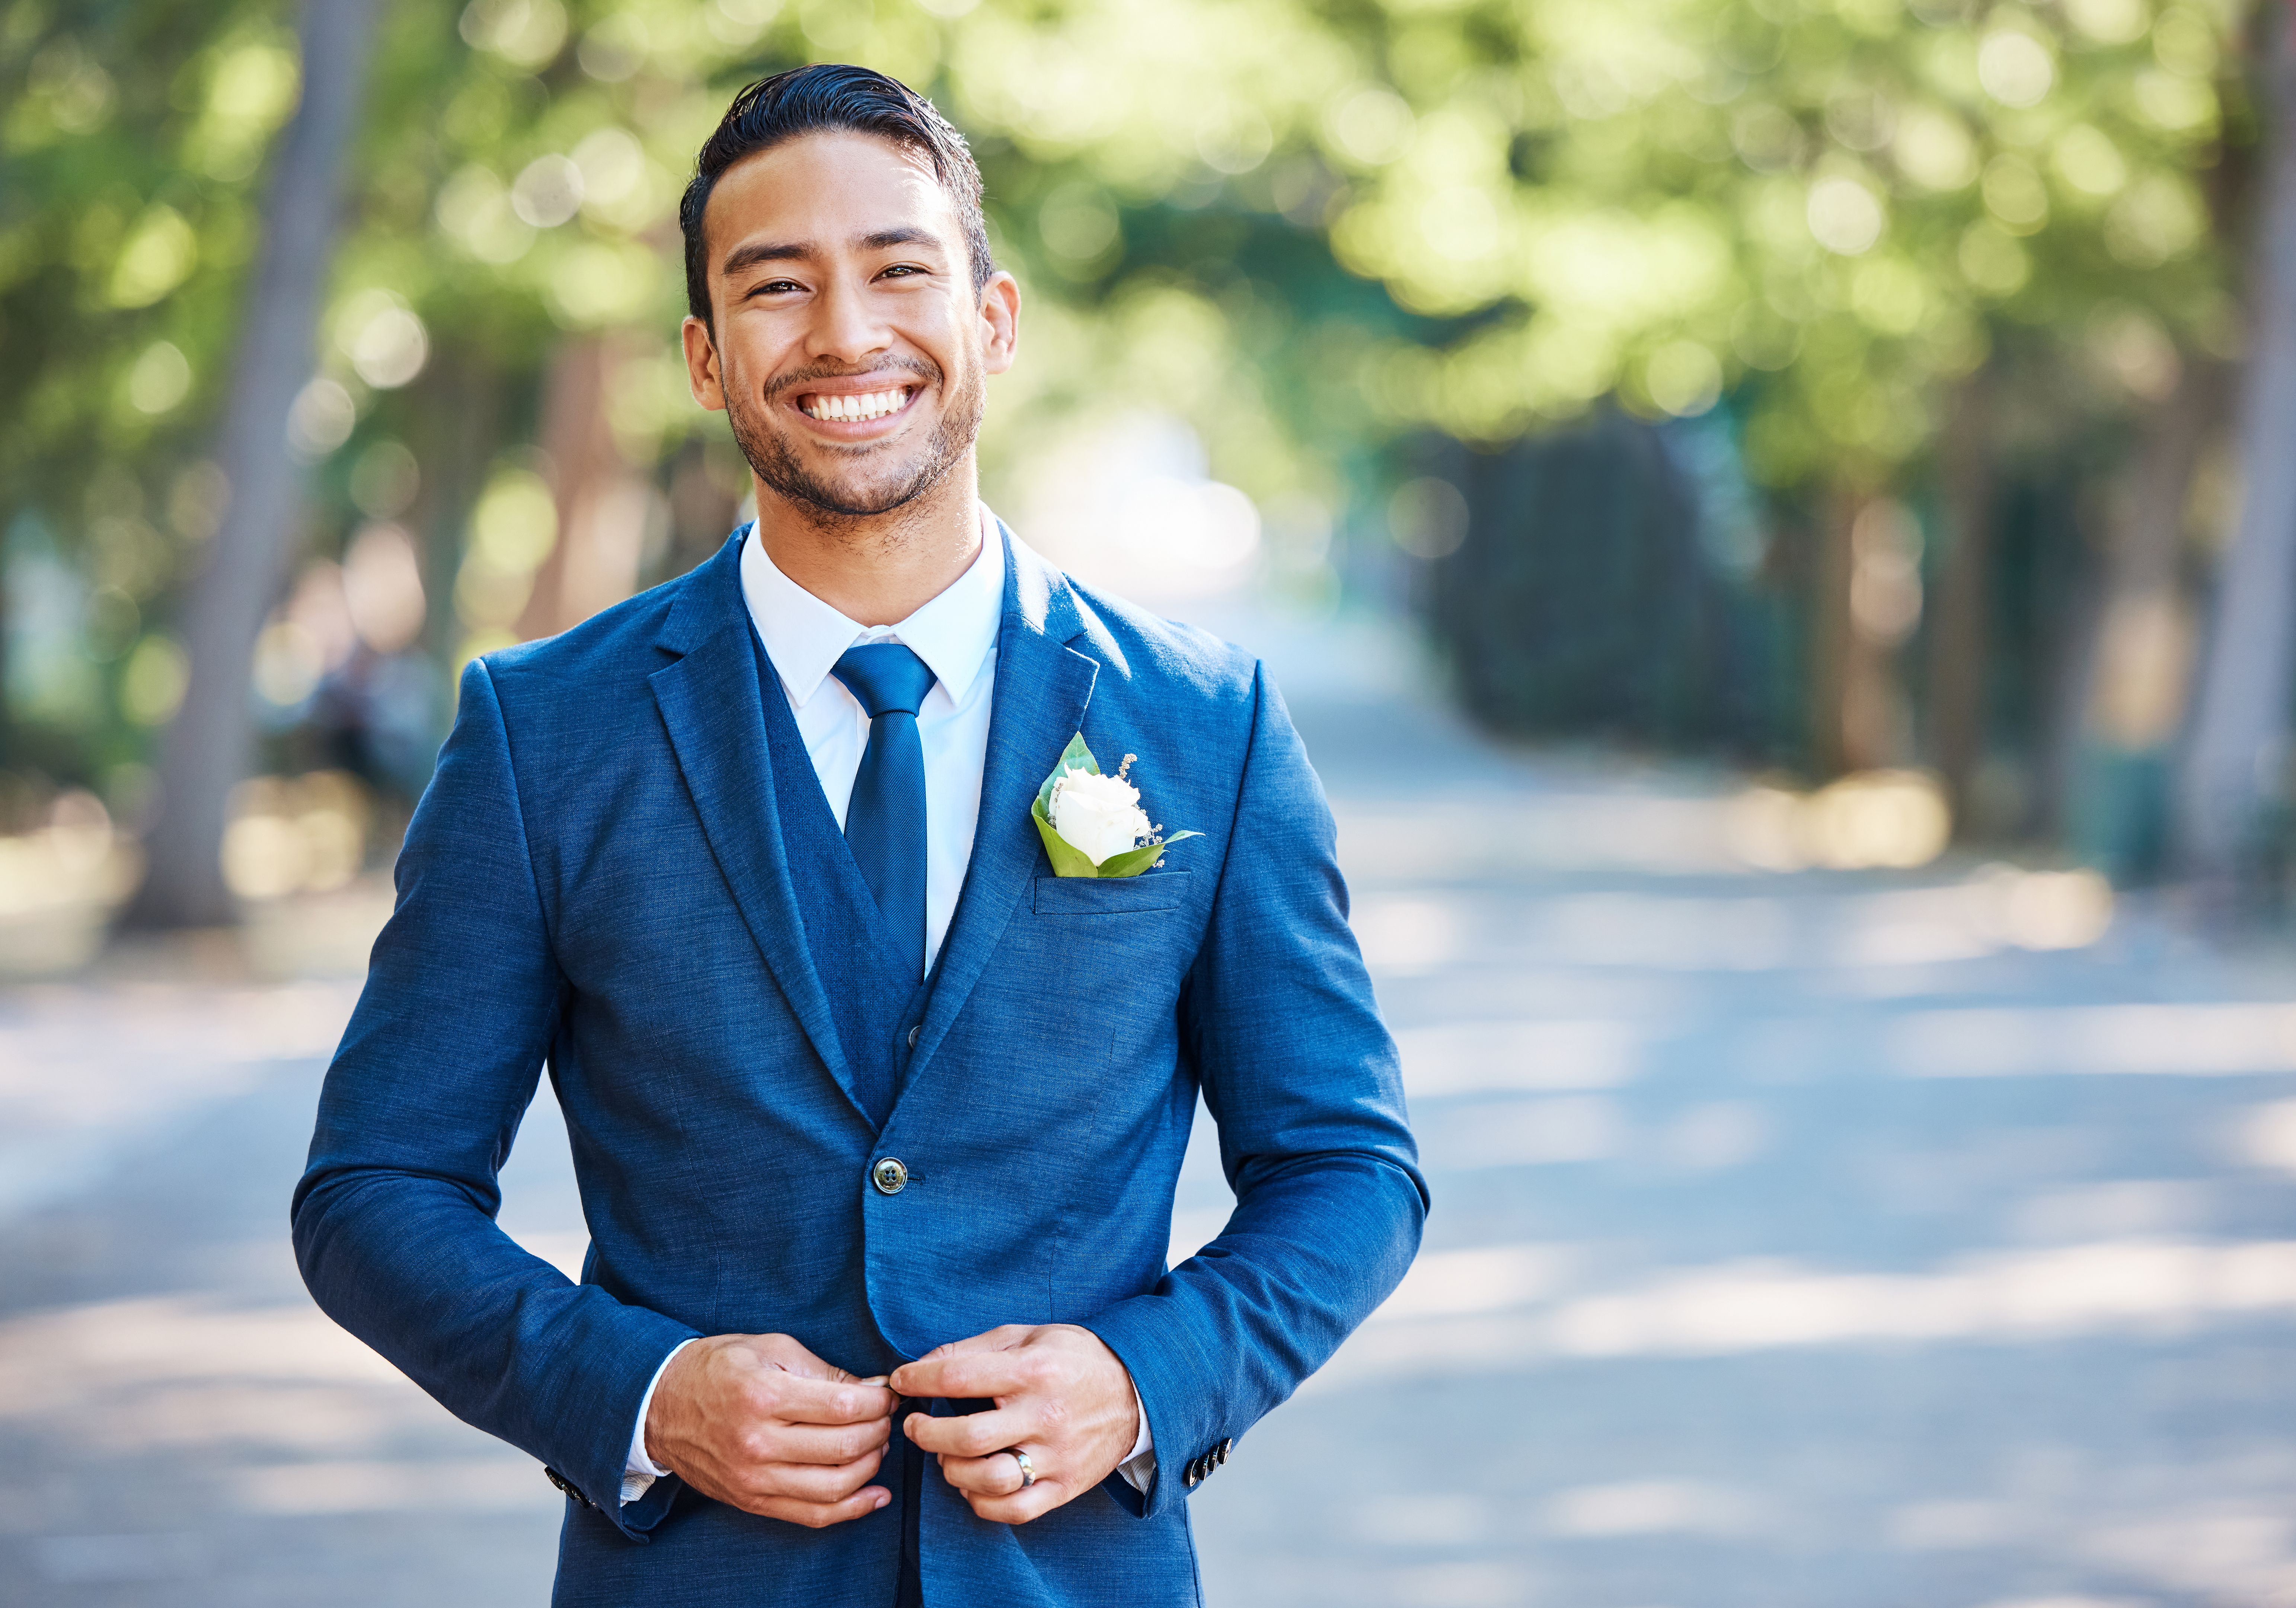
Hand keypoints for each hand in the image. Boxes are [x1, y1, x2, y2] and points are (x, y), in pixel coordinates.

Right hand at [644, 1332, 894, 1526]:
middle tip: (886, 1417)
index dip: (878, 1401)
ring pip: (834, 1486)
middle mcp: (758, 1442)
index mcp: (764, 1395)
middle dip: (880, 1430)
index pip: (843, 1406)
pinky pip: (811, 1515)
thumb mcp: (770, 1348)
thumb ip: (823, 1371)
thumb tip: (872, 1389)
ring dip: (870, 1466)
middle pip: (844, 1447)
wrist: (658, 1404)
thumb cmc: (718, 1368)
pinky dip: (851, 1509)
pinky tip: (876, 1494)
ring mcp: (753, 1478)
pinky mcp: (751, 1501)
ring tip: (878, 1445)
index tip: (888, 1394)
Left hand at [889, 1324, 1139, 1524]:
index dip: (919, 1379)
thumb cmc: (1073, 1359)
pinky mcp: (1065, 1486)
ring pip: (988, 1479)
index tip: (901, 1381)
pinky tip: (973, 1484)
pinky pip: (1014, 1509)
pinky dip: (982, 1502)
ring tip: (946, 1457)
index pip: (959, 1377)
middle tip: (915, 1426)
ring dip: (952, 1471)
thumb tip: (924, 1363)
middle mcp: (1045, 1415)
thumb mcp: (1029, 1336)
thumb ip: (975, 1348)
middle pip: (967, 1437)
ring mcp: (1056, 1456)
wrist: (1135, 1391)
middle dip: (926, 1434)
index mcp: (1034, 1370)